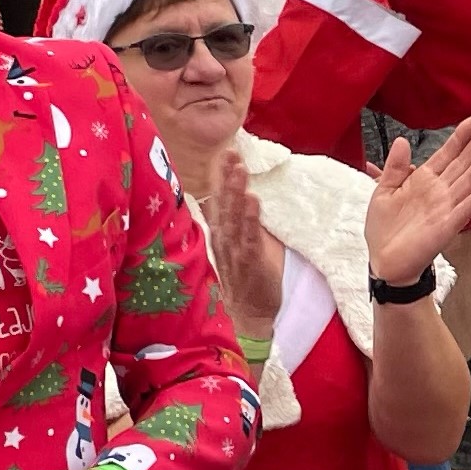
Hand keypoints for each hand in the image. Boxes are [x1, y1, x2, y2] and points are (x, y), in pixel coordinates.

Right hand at [191, 156, 282, 343]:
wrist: (248, 317)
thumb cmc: (246, 280)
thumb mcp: (239, 246)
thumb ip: (238, 222)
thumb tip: (240, 196)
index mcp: (221, 233)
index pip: (219, 199)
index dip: (221, 176)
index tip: (225, 153)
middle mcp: (224, 239)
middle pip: (224, 202)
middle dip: (226, 176)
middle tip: (231, 152)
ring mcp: (235, 251)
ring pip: (234, 216)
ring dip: (236, 191)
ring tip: (240, 169)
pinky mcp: (249, 263)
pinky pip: (249, 237)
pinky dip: (250, 219)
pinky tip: (251, 200)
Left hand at [364, 116, 470, 286]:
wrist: (384, 261)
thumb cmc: (384, 229)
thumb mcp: (383, 192)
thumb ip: (394, 168)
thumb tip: (402, 140)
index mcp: (424, 180)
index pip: (446, 154)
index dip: (460, 138)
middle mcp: (440, 191)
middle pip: (463, 163)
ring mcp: (446, 208)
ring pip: (469, 182)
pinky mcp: (447, 226)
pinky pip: (465, 209)